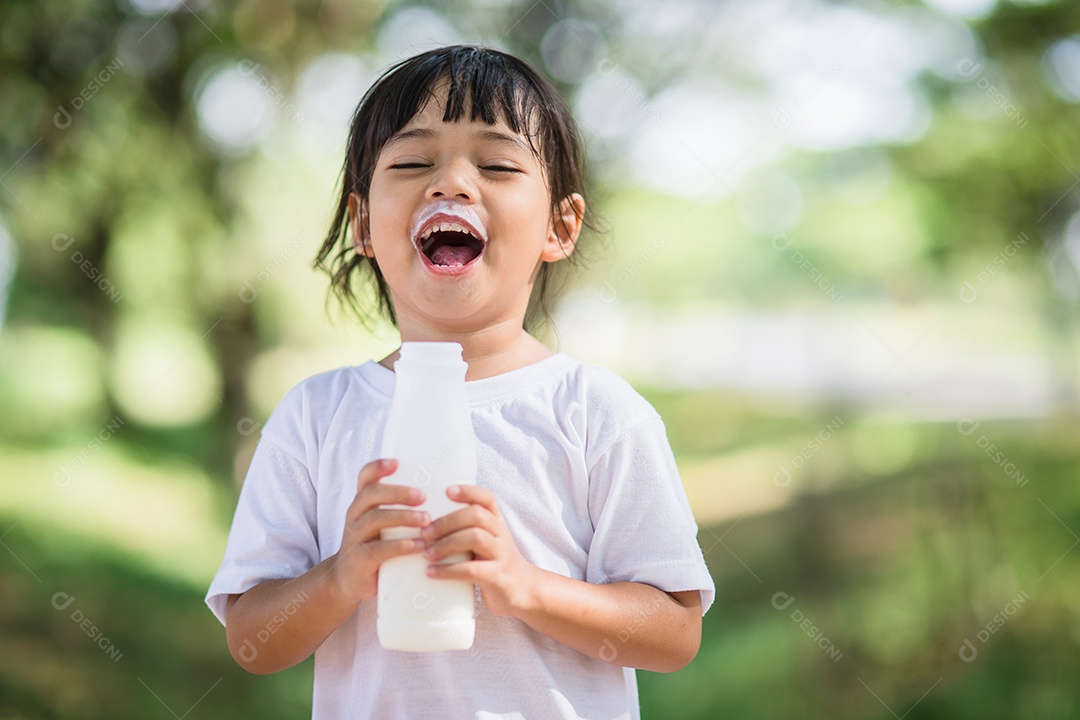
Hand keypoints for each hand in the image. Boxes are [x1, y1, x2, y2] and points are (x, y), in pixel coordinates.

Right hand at [330, 458, 428, 604]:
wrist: (348, 581)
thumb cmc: (375, 546)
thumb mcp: (381, 525)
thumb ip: (399, 509)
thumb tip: (439, 493)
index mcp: (362, 503)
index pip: (364, 478)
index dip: (378, 467)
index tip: (397, 462)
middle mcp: (355, 516)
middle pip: (372, 494)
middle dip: (398, 492)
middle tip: (423, 496)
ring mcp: (354, 537)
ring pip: (375, 519)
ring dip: (403, 517)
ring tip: (426, 519)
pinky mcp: (359, 560)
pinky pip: (379, 550)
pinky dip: (401, 546)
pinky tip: (419, 545)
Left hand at [420, 485, 537, 616]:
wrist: (522, 590)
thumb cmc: (493, 563)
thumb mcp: (486, 541)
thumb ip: (466, 530)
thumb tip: (426, 524)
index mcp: (497, 522)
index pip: (486, 498)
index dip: (468, 491)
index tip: (446, 491)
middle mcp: (501, 534)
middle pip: (476, 515)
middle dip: (447, 522)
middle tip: (424, 532)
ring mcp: (502, 554)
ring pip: (475, 538)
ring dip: (446, 544)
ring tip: (427, 554)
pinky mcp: (498, 576)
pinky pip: (472, 569)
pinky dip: (448, 570)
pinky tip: (432, 572)